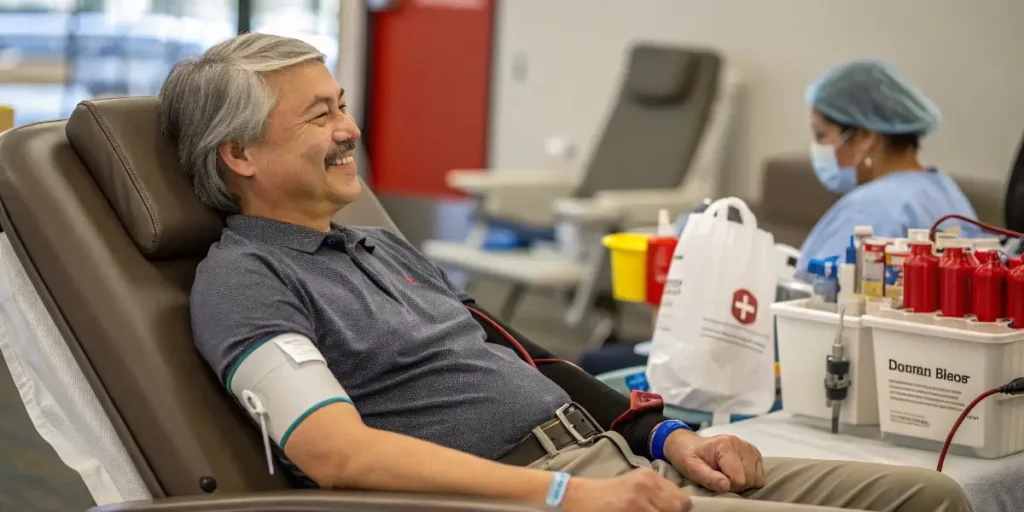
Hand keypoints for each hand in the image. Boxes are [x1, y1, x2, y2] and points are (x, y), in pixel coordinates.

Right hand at [561, 468, 690, 511]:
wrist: (578, 497)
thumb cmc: (606, 494)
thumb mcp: (635, 485)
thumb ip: (657, 493)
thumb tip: (680, 508)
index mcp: (649, 476)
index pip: (683, 501)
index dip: (679, 511)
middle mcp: (646, 486)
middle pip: (678, 509)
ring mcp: (637, 502)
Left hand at [663, 431, 764, 492]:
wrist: (688, 444)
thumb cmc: (688, 455)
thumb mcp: (690, 467)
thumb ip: (707, 477)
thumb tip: (726, 486)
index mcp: (726, 445)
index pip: (738, 478)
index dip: (727, 485)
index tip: (714, 480)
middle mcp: (741, 444)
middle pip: (749, 479)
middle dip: (735, 485)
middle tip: (719, 478)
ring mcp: (749, 448)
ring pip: (756, 479)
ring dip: (742, 483)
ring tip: (726, 475)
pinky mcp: (754, 454)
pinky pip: (760, 476)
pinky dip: (749, 479)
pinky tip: (735, 474)